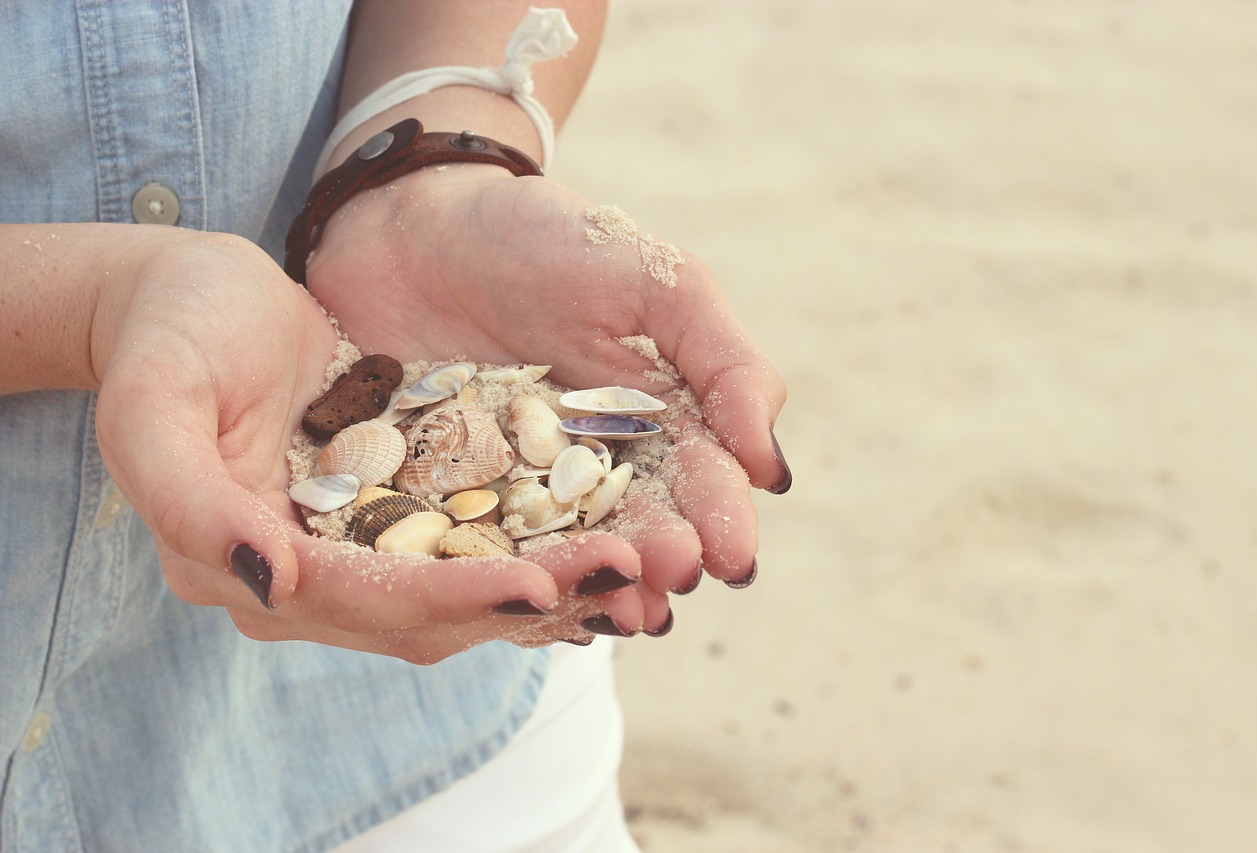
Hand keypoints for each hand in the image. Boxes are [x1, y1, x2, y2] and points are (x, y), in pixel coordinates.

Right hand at [92, 230, 640, 661]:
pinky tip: (603, 533)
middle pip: (431, 610)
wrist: (190, 299)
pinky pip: (473, 544)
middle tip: (625, 572)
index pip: (364, 599)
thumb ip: (189, 500)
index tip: (537, 586)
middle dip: (529, 597)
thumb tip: (271, 579)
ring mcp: (354, 551)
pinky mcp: (391, 516)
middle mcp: (305, 580)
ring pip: (465, 588)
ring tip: (634, 560)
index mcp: (246, 565)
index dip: (453, 596)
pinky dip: (535, 548)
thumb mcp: (154, 402)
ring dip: (550, 581)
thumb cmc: (169, 334)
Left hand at [305, 165, 790, 631]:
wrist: (410, 216)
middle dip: (657, 557)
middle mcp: (586, 469)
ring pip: (559, 552)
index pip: (695, 479)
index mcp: (649, 422)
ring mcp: (510, 489)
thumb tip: (770, 467)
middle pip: (631, 525)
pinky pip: (469, 550)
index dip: (717, 518)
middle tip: (673, 582)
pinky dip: (497, 580)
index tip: (730, 555)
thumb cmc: (540, 238)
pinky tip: (519, 607)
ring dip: (592, 586)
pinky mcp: (433, 500)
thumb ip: (722, 360)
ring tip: (617, 616)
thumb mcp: (651, 277)